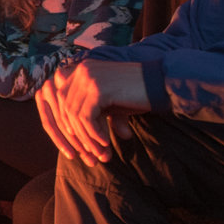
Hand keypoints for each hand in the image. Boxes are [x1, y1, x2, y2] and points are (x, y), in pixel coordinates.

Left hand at [35, 60, 150, 164]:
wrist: (160, 82)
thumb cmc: (137, 94)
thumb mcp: (109, 105)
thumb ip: (91, 117)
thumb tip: (78, 143)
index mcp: (80, 70)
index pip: (62, 101)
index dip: (69, 125)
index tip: (80, 144)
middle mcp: (81, 70)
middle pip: (66, 109)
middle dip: (76, 135)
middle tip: (88, 154)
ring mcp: (88, 78)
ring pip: (75, 116)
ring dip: (86, 138)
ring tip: (99, 152)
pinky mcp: (98, 89)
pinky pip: (86, 118)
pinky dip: (94, 133)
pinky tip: (105, 143)